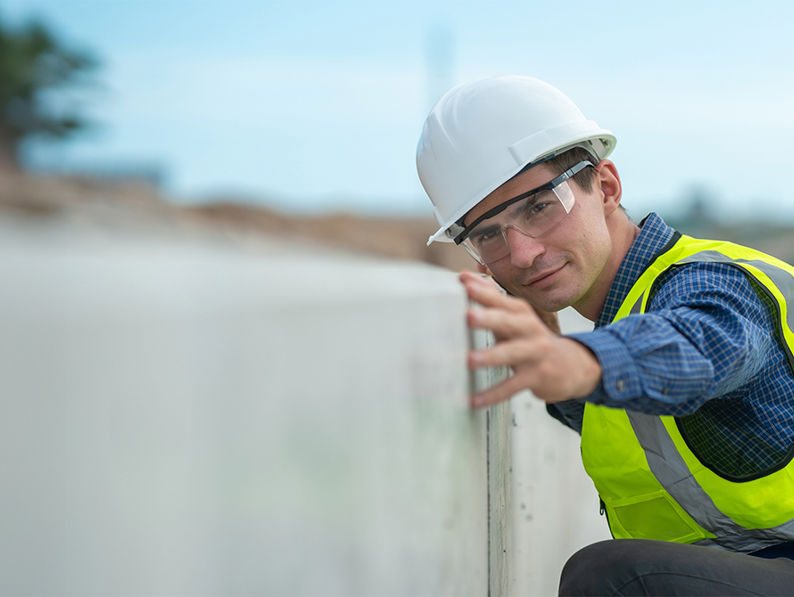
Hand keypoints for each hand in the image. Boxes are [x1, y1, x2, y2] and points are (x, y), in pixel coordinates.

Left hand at [460, 271, 601, 408]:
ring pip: (512, 353)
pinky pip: (512, 386)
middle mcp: (529, 329)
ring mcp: (535, 353)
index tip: (463, 282)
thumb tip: (463, 277)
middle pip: (509, 322)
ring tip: (470, 360)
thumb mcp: (515, 318)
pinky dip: (493, 394)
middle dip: (488, 318)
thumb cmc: (532, 338)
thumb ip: (490, 299)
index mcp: (521, 313)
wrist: (573, 365)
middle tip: (468, 317)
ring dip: (491, 356)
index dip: (482, 291)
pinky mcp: (537, 376)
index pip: (501, 299)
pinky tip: (475, 400)